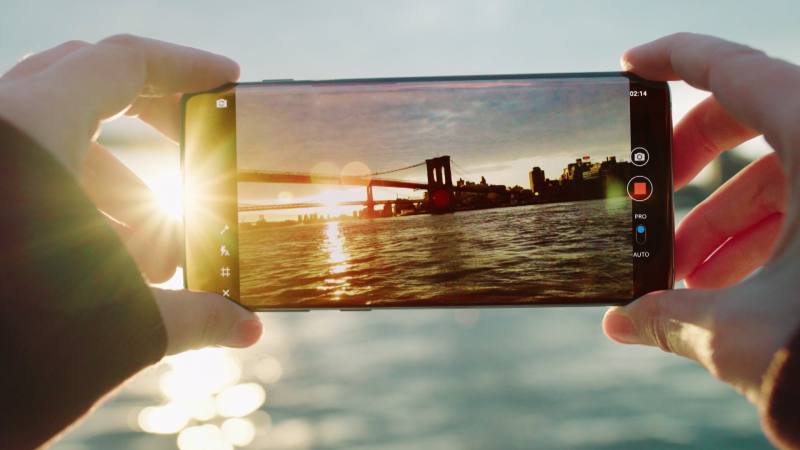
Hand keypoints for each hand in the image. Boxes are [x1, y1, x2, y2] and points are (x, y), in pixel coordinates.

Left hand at [0, 36, 261, 354]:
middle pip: (85, 89)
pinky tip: (103, 266)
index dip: (186, 66)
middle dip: (152, 133)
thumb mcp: (119, 327)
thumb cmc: (8, 352)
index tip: (228, 80)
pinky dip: (71, 205)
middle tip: (197, 160)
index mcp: (29, 131)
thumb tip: (246, 327)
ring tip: (152, 257)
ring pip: (52, 141)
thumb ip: (196, 317)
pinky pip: (23, 174)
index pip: (121, 61)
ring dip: (113, 188)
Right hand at [603, 33, 799, 404]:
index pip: (736, 71)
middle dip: (694, 163)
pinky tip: (729, 285)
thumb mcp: (743, 330)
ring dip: (726, 219)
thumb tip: (622, 323)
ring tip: (684, 274)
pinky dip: (768, 235)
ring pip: (788, 173)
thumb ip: (670, 317)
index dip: (675, 59)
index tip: (633, 67)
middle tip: (653, 195)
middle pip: (759, 120)